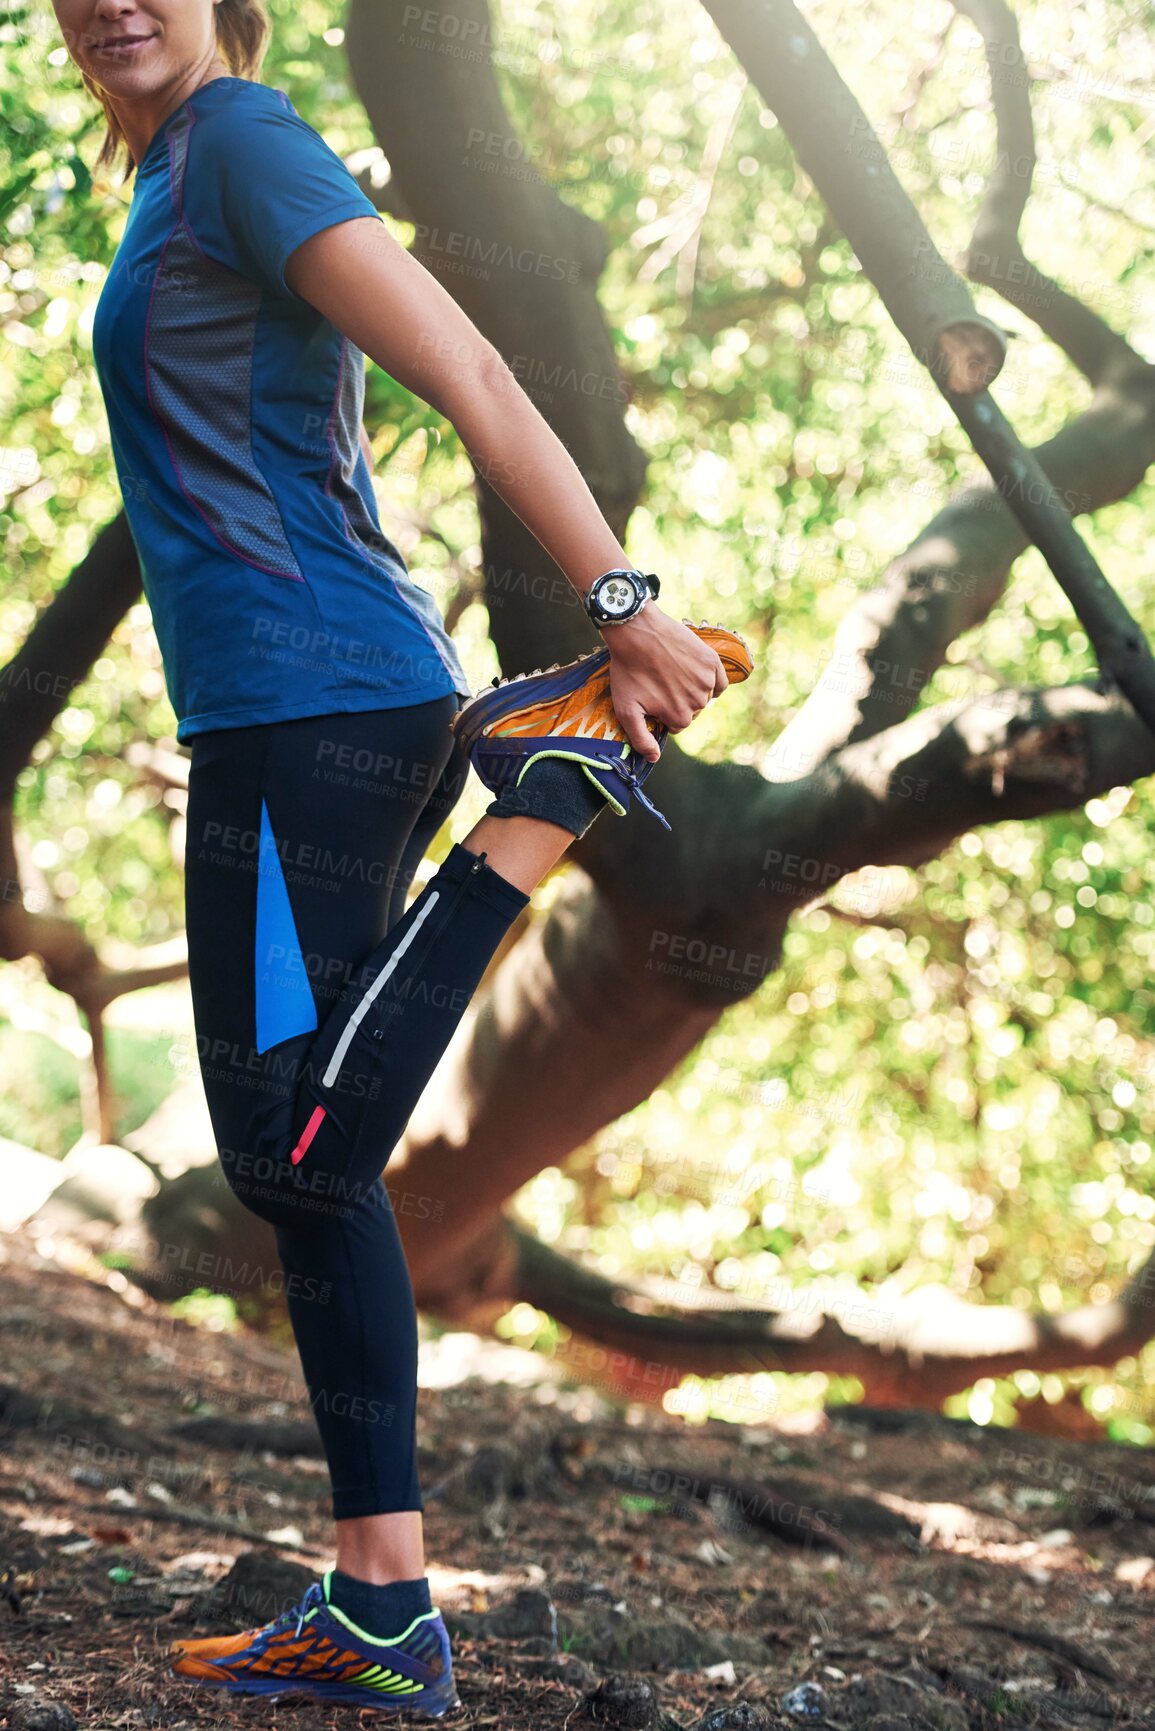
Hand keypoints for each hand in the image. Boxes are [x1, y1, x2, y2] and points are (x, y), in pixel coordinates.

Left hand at [604, 605, 728, 761]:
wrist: (637, 631)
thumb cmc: (628, 670)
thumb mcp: (626, 709)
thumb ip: (640, 738)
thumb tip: (653, 759)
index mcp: (679, 716)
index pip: (677, 725)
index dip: (664, 713)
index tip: (653, 697)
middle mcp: (698, 702)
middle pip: (691, 711)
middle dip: (677, 701)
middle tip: (660, 682)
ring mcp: (706, 681)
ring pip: (704, 696)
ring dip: (691, 689)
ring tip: (671, 673)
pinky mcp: (712, 662)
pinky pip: (719, 682)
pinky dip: (710, 680)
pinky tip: (693, 671)